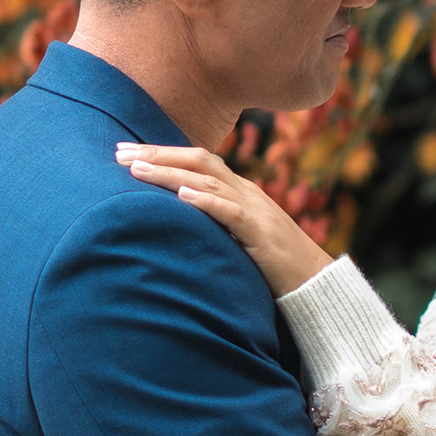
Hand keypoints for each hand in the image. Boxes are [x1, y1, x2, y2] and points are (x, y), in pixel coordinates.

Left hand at [116, 143, 333, 296]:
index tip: (127, 153)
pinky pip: (231, 212)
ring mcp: (255, 210)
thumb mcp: (238, 234)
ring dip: (170, 173)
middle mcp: (245, 192)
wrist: (315, 281)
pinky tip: (182, 195)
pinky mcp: (261, 233)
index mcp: (239, 191)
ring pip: (208, 181)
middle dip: (158, 155)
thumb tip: (175, 216)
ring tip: (137, 170)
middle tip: (120, 153)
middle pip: (198, 160)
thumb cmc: (273, 262)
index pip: (196, 160)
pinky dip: (206, 202)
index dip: (162, 153)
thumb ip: (213, 220)